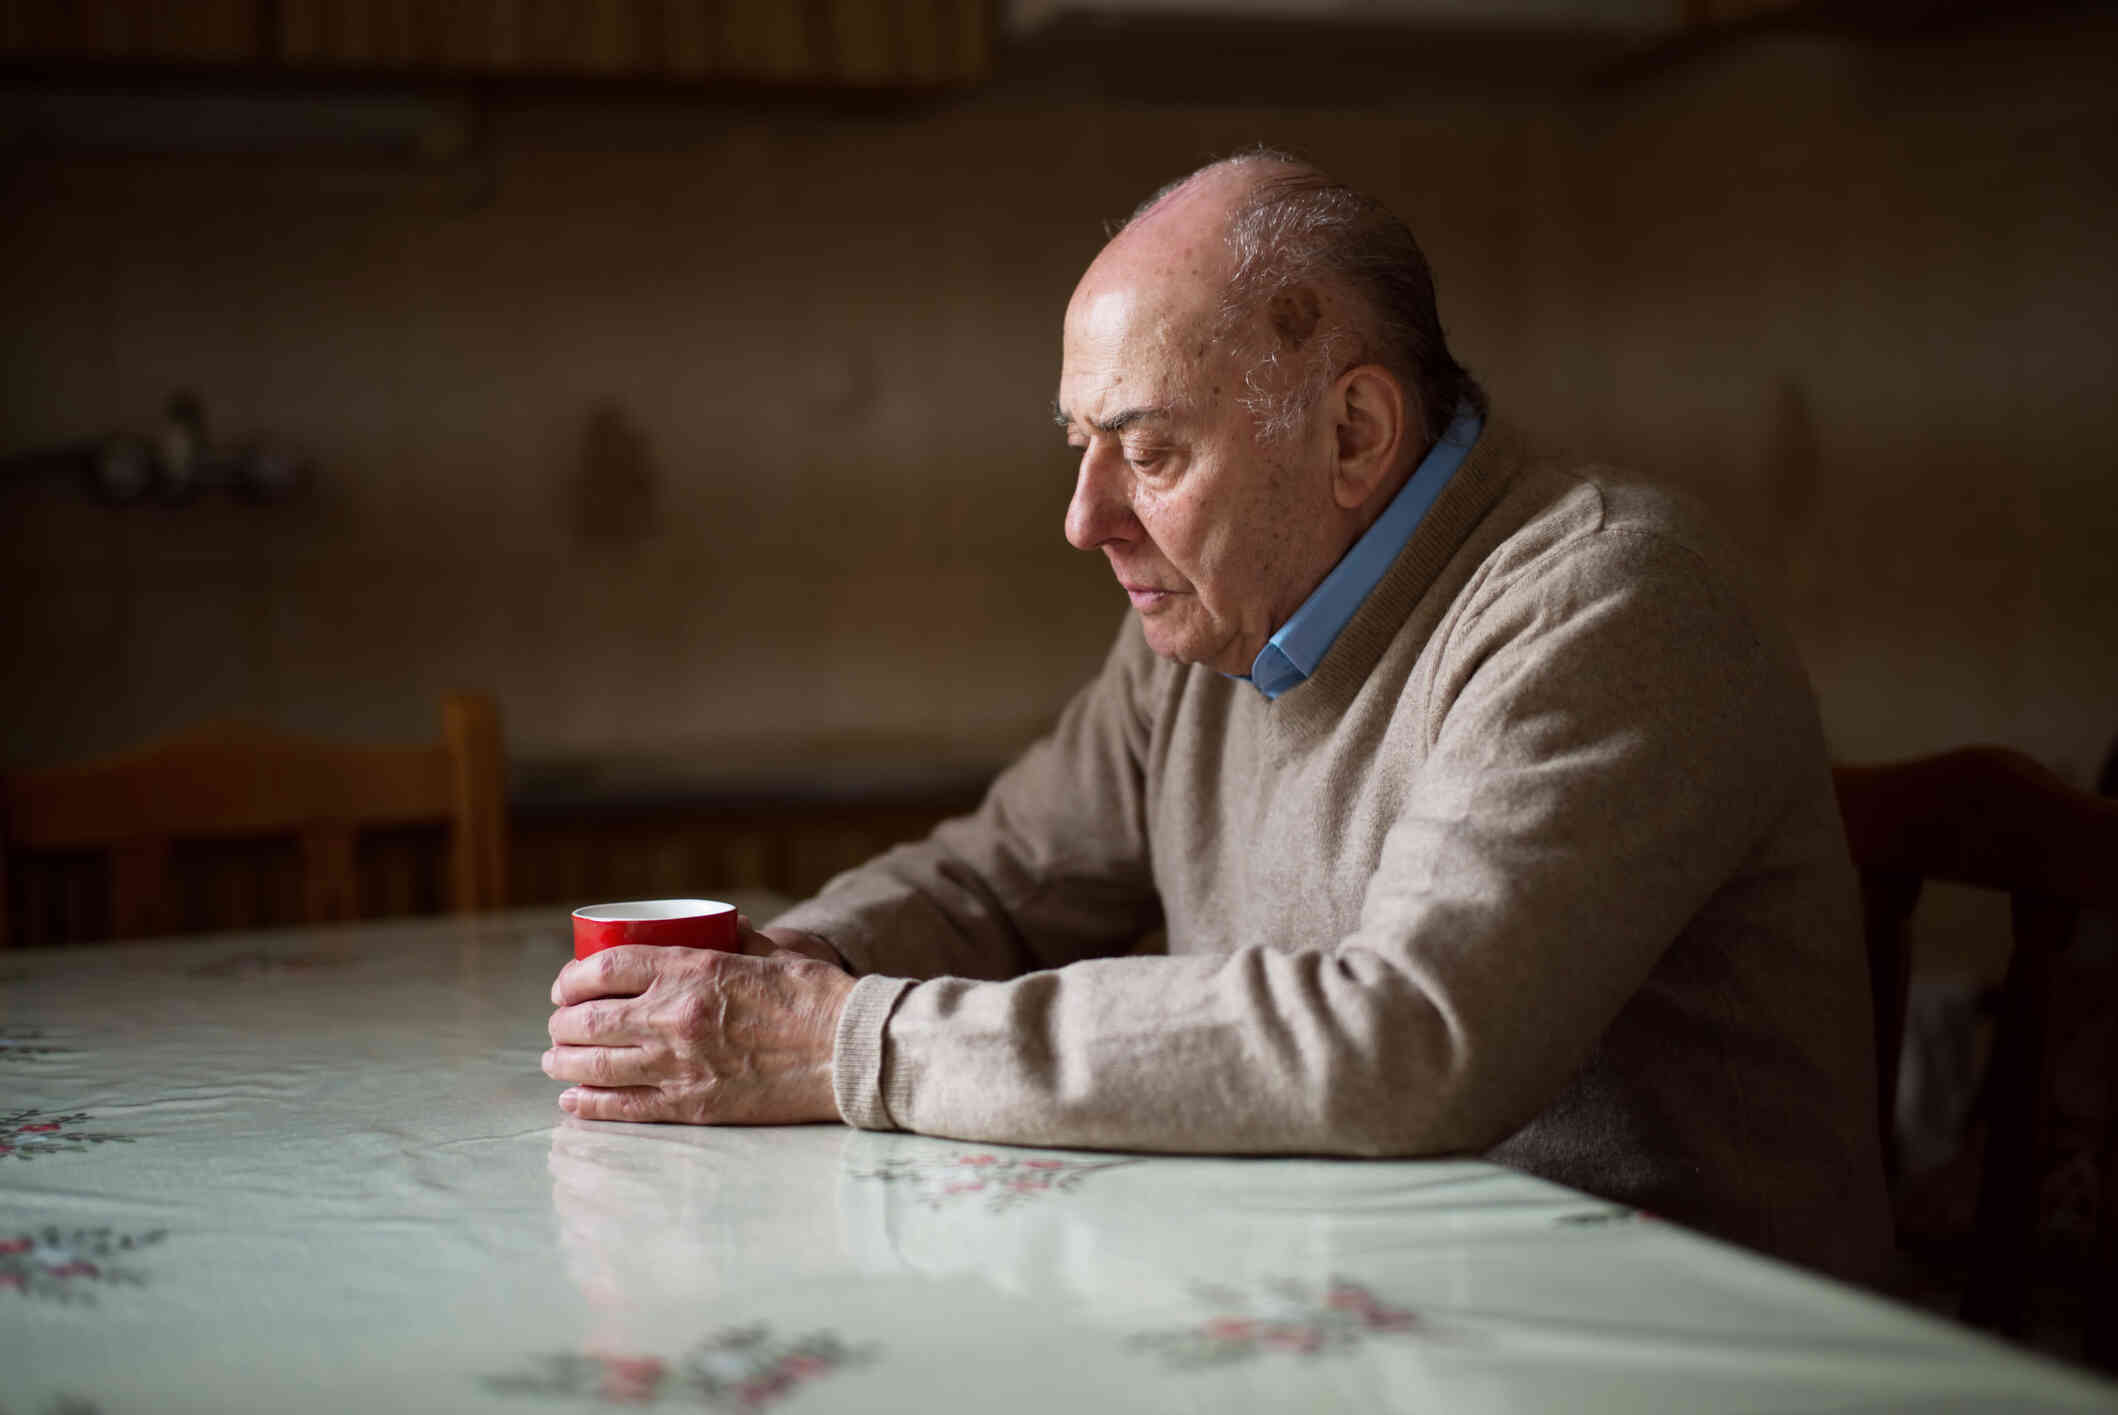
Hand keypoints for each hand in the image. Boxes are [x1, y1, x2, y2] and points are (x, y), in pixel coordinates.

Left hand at [544, 925, 855, 1125]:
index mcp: (692, 970)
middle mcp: (675, 1016)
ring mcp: (680, 1064)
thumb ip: (735, 941)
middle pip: (589, 1019)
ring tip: (555, 1060)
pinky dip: (589, 1104)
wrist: (849, 1050)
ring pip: (596, 1065)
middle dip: (562, 1023)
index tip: (566, 986)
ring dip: (565, 1062)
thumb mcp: (771, 953)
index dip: (572, 978)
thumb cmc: (816, 997)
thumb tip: (719, 927)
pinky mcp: (692, 1105)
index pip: (605, 968)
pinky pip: (624, 1106)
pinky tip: (573, 1100)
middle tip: (560, 1025)